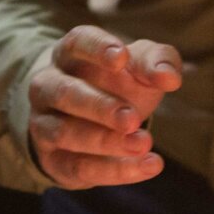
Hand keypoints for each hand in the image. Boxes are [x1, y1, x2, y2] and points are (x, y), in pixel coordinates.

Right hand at [28, 25, 182, 188]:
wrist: (89, 122)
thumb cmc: (117, 84)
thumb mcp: (140, 66)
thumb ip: (157, 63)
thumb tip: (169, 78)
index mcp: (69, 54)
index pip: (76, 43)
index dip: (97, 49)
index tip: (122, 58)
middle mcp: (48, 86)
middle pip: (64, 92)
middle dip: (99, 106)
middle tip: (132, 119)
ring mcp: (43, 123)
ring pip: (64, 133)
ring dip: (104, 141)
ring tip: (143, 144)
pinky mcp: (52, 160)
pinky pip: (77, 167)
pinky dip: (114, 170)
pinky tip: (147, 165)